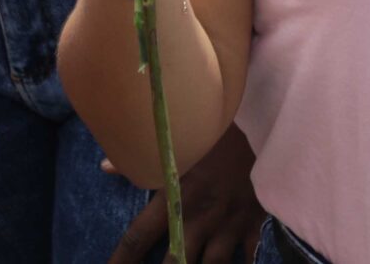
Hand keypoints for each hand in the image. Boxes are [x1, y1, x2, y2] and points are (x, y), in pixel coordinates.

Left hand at [105, 127, 264, 263]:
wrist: (263, 120)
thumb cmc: (216, 127)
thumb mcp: (177, 141)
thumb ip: (139, 159)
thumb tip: (105, 167)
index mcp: (175, 196)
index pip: (138, 237)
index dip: (121, 260)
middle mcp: (200, 216)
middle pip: (175, 261)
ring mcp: (230, 223)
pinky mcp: (256, 222)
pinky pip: (250, 257)